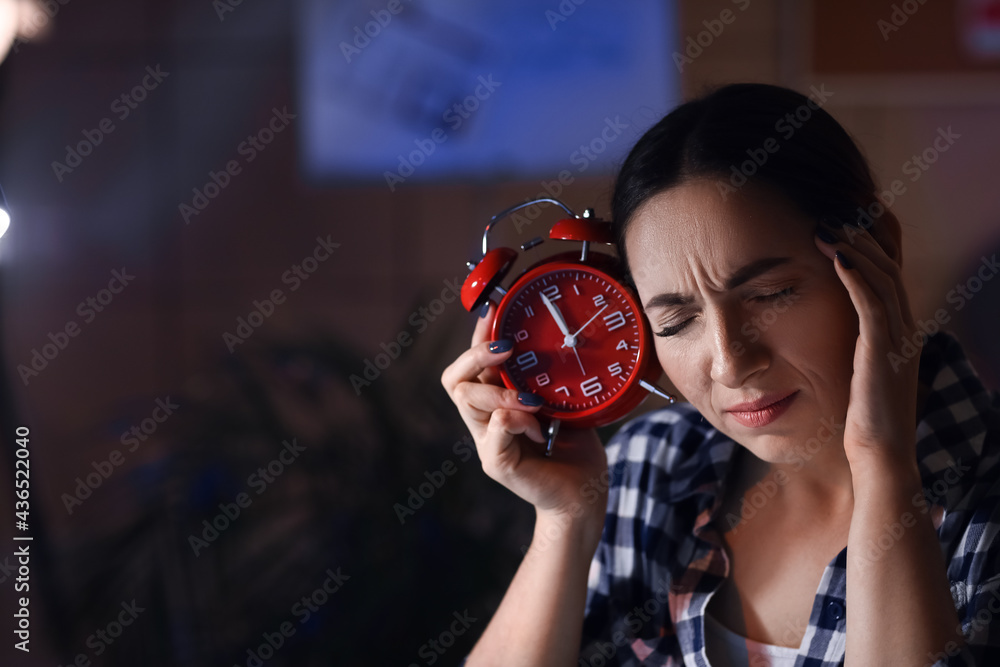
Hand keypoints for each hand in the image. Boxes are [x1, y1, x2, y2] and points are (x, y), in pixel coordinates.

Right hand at [440, 303, 608, 521]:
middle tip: (506, 348)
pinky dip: (519, 420)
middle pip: (453, 378)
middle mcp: (482, 421)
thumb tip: (542, 336)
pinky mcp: (497, 463)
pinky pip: (496, 427)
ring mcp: (486, 443)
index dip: (477, 336)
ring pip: (466, 399)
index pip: (469, 364)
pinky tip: (541, 428)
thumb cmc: (574, 446)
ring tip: (531, 400)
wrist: (585, 493)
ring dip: (500, 390)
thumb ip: (544, 377)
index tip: (494, 309)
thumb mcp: (560, 399)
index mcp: (494, 402)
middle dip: (477, 355)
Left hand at [814, 223, 920, 471]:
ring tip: (826, 226)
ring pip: (883, 278)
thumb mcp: (857, 374)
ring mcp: (899, 339)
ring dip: (855, 247)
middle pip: (889, 266)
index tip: (842, 223)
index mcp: (899, 332)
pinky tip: (836, 255)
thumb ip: (853, 347)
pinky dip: (855, 275)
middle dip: (862, 236)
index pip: (889, 275)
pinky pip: (872, 303)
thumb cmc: (861, 421)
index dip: (871, 245)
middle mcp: (905, 329)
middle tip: (832, 213)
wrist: (879, 456)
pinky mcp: (884, 352)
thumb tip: (829, 331)